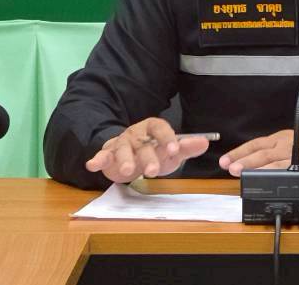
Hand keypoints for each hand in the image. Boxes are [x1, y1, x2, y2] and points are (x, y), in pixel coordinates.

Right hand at [84, 117, 209, 182]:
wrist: (130, 156)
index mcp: (153, 128)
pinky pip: (102, 155)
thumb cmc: (154, 152)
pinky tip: (92, 165)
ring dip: (124, 159)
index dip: (168, 137)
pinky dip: (97, 159)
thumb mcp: (171, 151)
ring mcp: (121, 143)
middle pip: (142, 143)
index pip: (161, 128)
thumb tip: (206, 142)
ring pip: (122, 149)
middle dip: (148, 156)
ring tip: (127, 171)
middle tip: (153, 170)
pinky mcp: (108, 154)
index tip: (176, 149)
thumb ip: (186, 148)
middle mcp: (137, 134)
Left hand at [218, 130, 298, 175]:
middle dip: (245, 161)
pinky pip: (289, 174)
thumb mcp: (290, 140)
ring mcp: (296, 158)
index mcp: (280, 138)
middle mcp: (286, 146)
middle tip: (231, 168)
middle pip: (262, 153)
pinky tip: (268, 183)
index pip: (255, 144)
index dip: (239, 152)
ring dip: (257, 170)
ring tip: (243, 176)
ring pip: (273, 163)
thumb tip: (247, 161)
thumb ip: (271, 150)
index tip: (225, 161)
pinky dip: (277, 178)